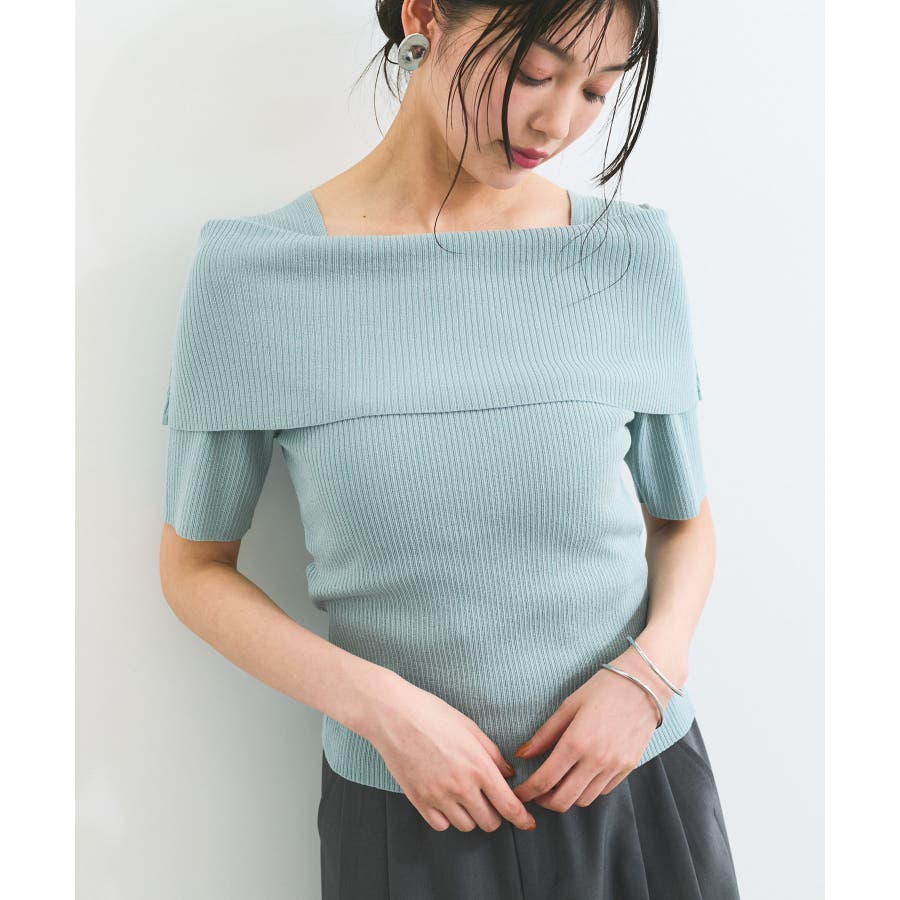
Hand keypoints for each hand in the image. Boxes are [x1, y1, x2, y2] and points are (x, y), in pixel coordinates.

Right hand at [362, 675, 537, 832]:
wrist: (394, 715)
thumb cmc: (432, 714)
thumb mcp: (470, 727)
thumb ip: (492, 754)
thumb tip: (508, 774)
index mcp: (479, 767)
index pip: (508, 806)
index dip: (522, 819)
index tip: (527, 823)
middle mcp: (461, 787)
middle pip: (489, 822)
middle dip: (495, 814)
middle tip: (490, 800)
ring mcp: (439, 797)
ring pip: (466, 826)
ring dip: (471, 816)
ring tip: (465, 797)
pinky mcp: (419, 801)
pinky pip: (441, 825)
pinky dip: (447, 818)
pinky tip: (446, 800)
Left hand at [510, 642, 686, 811]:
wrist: (644, 684)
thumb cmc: (603, 688)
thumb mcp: (568, 705)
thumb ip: (544, 734)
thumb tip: (521, 754)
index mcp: (576, 742)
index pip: (544, 780)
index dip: (527, 792)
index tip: (518, 794)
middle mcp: (596, 760)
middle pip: (563, 800)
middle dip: (543, 801)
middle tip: (535, 792)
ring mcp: (615, 767)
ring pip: (584, 800)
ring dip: (566, 797)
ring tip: (557, 783)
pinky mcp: (628, 768)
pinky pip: (602, 791)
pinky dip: (587, 790)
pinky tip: (580, 775)